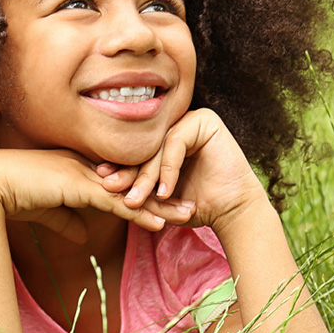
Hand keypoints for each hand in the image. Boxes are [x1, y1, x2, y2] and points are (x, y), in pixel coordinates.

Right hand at [0, 149, 194, 242]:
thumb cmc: (11, 196)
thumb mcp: (46, 211)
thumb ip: (66, 220)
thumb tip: (83, 237)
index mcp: (80, 169)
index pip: (121, 181)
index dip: (145, 191)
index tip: (168, 201)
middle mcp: (87, 167)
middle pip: (135, 182)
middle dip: (164, 194)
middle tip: (191, 205)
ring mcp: (85, 174)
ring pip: (132, 191)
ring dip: (161, 205)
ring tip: (188, 215)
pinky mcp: (79, 186)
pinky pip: (117, 201)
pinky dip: (140, 213)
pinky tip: (160, 223)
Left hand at [96, 109, 268, 230]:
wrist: (232, 212)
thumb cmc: (194, 206)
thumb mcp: (156, 197)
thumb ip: (135, 186)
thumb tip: (102, 180)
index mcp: (163, 138)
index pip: (136, 150)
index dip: (119, 167)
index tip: (105, 184)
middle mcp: (175, 124)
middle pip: (144, 147)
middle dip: (128, 173)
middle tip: (114, 191)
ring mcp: (189, 120)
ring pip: (157, 146)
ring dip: (145, 175)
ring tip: (136, 200)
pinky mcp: (204, 120)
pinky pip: (175, 142)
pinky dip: (168, 169)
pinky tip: (164, 192)